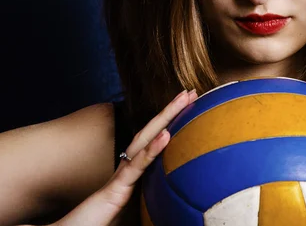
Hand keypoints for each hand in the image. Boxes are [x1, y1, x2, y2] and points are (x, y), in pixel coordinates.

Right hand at [54, 89, 197, 225]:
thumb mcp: (132, 215)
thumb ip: (148, 205)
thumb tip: (170, 204)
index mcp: (130, 176)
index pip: (152, 143)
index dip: (168, 124)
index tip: (187, 107)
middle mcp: (125, 171)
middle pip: (150, 134)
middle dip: (170, 111)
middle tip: (191, 91)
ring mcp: (120, 179)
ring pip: (144, 141)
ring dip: (165, 118)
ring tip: (184, 99)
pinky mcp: (114, 192)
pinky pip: (136, 168)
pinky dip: (151, 150)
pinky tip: (166, 134)